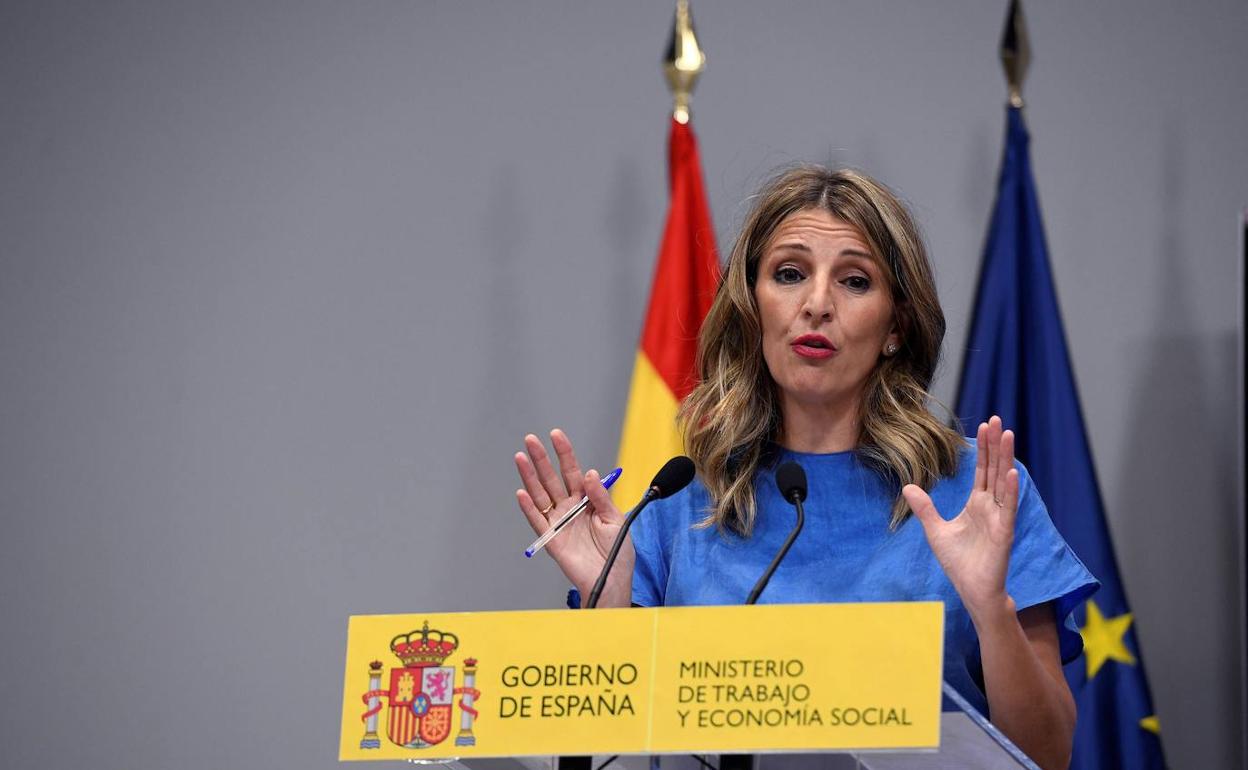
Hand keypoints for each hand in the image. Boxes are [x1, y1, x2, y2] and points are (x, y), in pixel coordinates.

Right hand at [514, 429, 632, 606]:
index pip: (573, 471)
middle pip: (552, 478)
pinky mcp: (552, 539)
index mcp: (586, 499)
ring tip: (521, 458)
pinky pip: (537, 520)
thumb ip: (600, 496)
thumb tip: (589, 473)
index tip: (556, 435)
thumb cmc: (616, 551)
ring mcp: (559, 522)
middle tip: (531, 439)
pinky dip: (529, 507)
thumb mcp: (615, 518)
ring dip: (530, 476)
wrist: (611, 579)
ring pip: (540, 494)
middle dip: (541, 458)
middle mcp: (570, 507)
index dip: (564, 453)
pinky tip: (521, 492)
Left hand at [902, 416, 1018, 618]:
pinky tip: (1011, 472)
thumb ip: (925, 508)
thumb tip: (908, 487)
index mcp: (977, 504)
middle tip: (998, 419)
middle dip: (996, 444)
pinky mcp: (1004, 532)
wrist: (972, 589)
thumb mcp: (935, 531)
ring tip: (1008, 435)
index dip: (983, 449)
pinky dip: (1010, 490)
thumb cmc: (959, 563)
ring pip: (1004, 482)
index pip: (983, 470)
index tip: (984, 425)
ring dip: (1006, 459)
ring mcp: (1000, 517)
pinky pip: (1008, 507)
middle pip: (995, 469)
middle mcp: (991, 506)